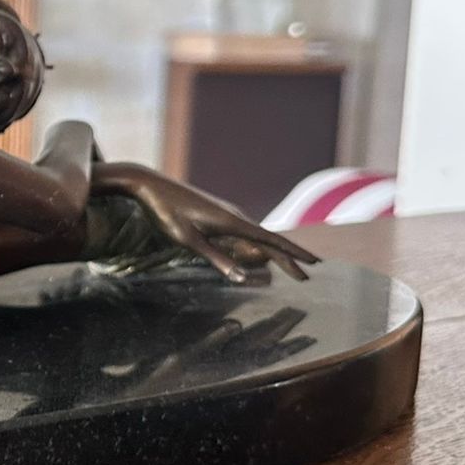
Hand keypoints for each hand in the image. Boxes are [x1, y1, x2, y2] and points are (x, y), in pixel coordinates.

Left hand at [95, 163, 318, 282]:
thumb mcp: (188, 241)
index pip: (271, 241)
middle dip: (289, 259)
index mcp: (232, 223)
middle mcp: (235, 216)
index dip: (294, 254)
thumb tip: (243, 279)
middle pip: (269, 241)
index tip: (314, 264)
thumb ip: (217, 260)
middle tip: (306, 277)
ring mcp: (227, 213)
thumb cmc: (166, 213)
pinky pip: (246, 232)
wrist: (150, 185)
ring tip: (291, 268)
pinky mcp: (218, 213)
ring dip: (275, 253)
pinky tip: (260, 252)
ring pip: (258, 236)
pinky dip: (260, 245)